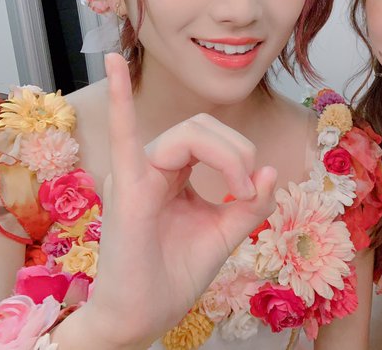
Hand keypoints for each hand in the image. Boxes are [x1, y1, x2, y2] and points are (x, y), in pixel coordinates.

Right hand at [73, 53, 276, 346]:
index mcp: (172, 173)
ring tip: (237, 190)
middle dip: (238, 152)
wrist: (143, 317)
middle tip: (246, 191)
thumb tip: (271, 169)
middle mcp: (151, 165)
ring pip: (189, 133)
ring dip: (226, 154)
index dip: (239, 155)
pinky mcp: (128, 188)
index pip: (211, 136)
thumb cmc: (175, 276)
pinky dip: (118, 97)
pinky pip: (124, 134)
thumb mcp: (224, 234)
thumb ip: (249, 203)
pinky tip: (111, 64)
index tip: (252, 192)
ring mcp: (136, 172)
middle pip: (203, 127)